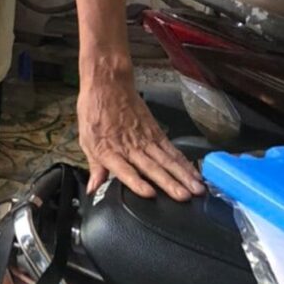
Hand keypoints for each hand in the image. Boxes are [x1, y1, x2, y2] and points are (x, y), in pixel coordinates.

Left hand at [77, 72, 204, 200]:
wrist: (108, 86)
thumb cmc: (95, 112)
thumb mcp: (87, 141)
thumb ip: (95, 168)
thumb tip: (92, 189)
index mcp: (109, 150)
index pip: (124, 169)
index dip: (136, 182)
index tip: (149, 193)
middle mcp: (130, 147)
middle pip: (151, 167)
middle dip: (169, 183)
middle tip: (183, 197)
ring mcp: (145, 140)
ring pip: (166, 160)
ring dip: (182, 176)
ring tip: (196, 189)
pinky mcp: (156, 133)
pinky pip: (172, 151)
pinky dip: (184, 163)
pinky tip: (195, 174)